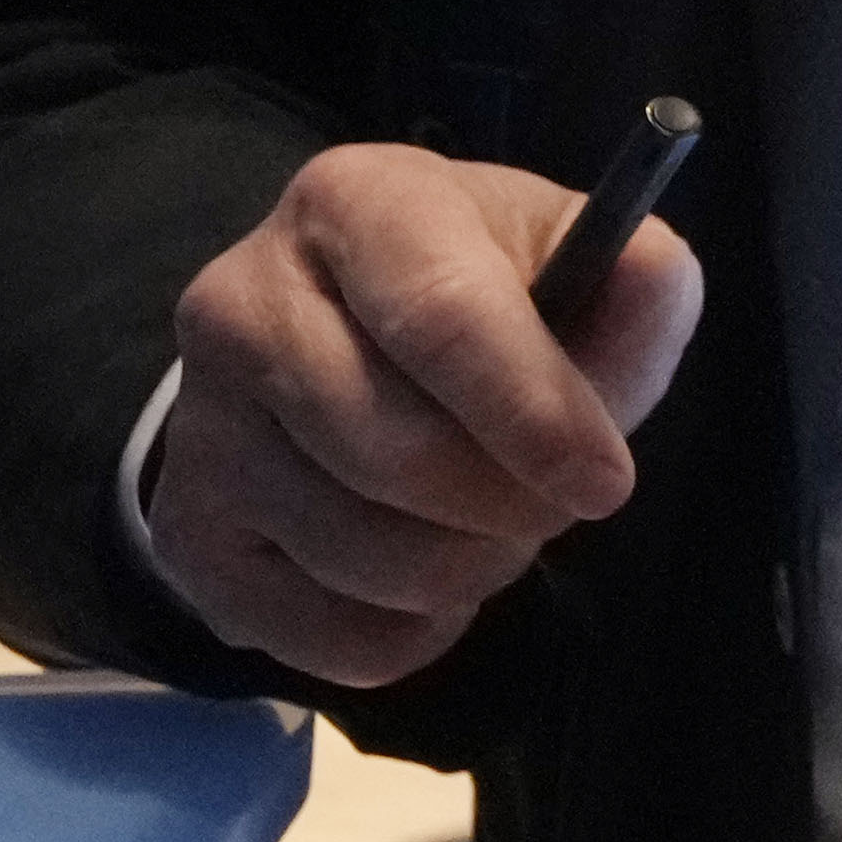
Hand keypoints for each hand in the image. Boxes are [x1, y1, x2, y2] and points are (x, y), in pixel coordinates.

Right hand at [146, 144, 704, 686]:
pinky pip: (330, 638)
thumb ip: (636, 281)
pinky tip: (427, 571)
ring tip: (489, 524)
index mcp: (354, 203)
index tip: (605, 481)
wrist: (344, 343)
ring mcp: (200, 424)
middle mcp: (243, 302)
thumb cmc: (485, 296)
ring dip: (469, 568)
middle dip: (510, 504)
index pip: (441, 314)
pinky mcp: (188, 533)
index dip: (534, 411)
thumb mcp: (569, 259)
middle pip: (398, 452)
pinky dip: (413, 631)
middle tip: (552, 498)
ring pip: (366, 557)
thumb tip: (653, 278)